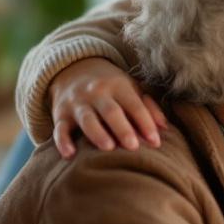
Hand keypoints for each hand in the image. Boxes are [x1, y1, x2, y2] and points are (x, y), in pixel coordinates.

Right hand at [49, 58, 167, 157]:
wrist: (74, 68)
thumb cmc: (112, 86)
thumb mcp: (132, 89)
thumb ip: (148, 107)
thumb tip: (164, 128)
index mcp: (119, 86)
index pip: (134, 105)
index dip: (146, 123)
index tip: (156, 142)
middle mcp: (97, 93)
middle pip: (111, 111)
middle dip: (122, 128)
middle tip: (133, 146)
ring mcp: (77, 103)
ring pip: (86, 119)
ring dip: (97, 133)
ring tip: (108, 147)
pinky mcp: (60, 114)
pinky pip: (59, 128)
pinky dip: (62, 141)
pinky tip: (70, 154)